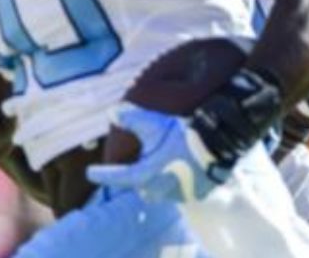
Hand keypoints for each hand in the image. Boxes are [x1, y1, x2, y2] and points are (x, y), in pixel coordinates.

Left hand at [86, 103, 222, 202]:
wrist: (219, 143)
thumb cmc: (182, 134)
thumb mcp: (153, 124)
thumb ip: (130, 119)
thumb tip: (112, 112)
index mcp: (146, 174)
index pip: (118, 177)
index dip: (103, 174)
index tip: (90, 173)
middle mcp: (161, 190)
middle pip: (142, 188)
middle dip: (139, 180)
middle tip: (139, 167)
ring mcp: (181, 195)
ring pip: (163, 192)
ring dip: (161, 182)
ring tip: (166, 165)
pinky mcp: (198, 195)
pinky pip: (183, 192)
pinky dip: (180, 183)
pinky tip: (185, 169)